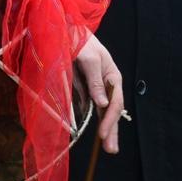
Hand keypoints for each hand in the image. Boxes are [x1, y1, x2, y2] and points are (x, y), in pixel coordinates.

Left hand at [75, 34, 123, 153]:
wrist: (67, 30)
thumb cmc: (82, 41)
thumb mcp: (90, 58)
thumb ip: (95, 81)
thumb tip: (102, 104)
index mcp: (112, 76)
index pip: (114, 102)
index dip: (110, 119)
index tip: (102, 134)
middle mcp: (106, 84)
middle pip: (111, 110)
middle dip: (111, 130)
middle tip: (110, 149)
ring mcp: (95, 87)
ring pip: (101, 111)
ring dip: (104, 128)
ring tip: (107, 145)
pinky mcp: (83, 88)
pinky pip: (87, 106)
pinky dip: (90, 119)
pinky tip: (95, 131)